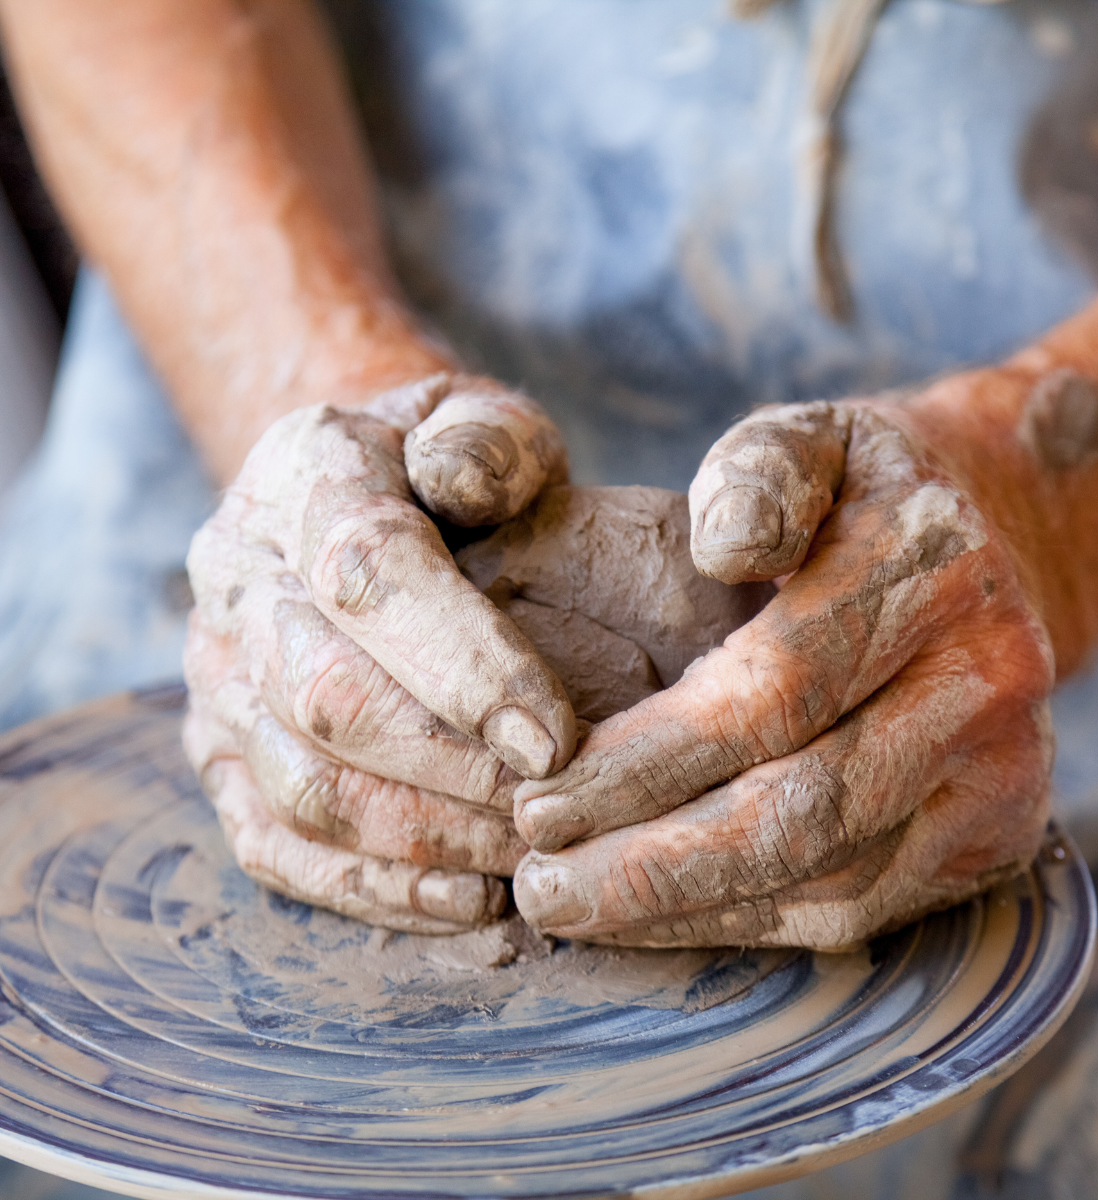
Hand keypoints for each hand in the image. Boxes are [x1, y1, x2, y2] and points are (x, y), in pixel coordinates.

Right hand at [184, 373, 576, 934]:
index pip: (368, 574)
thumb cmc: (448, 465)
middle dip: (453, 767)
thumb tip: (464, 485)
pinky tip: (466, 902)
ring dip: (426, 838)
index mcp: (299, 475)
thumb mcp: (479, 419)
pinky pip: (276, 845)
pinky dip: (370, 888)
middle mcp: (235, 577)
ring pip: (304, 785)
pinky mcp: (222, 754)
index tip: (556, 738)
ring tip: (528, 857)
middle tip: (556, 808)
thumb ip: (485, 437)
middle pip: (327, 695)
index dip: (464, 663)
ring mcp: (217, 676)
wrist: (357, 499)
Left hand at [511, 395, 1054, 950]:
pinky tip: (664, 917)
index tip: (540, 800)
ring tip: (577, 908)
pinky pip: (865, 911)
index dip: (646, 761)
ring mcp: (1004, 770)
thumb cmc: (856, 496)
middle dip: (654, 865)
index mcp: (928, 568)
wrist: (992, 548)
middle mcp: (985, 679)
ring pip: (833, 880)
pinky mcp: (995, 835)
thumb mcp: (807, 442)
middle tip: (540, 888)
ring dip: (691, 911)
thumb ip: (758, 475)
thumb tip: (721, 544)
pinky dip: (752, 926)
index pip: (771, 692)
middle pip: (805, 808)